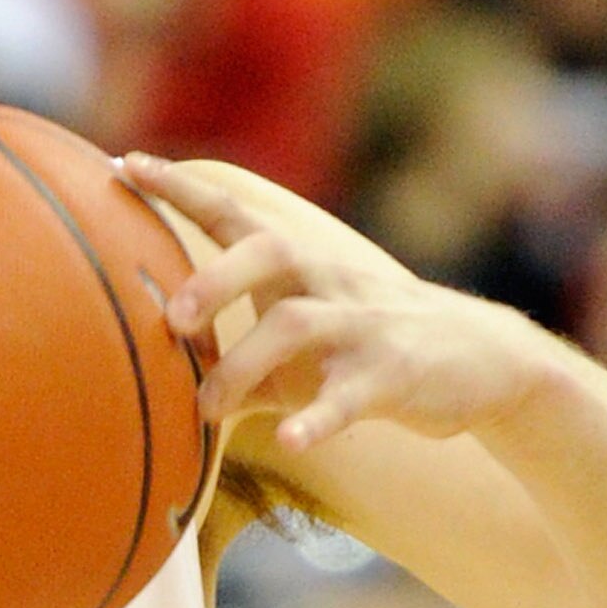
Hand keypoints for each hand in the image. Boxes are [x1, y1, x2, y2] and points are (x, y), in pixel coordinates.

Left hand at [121, 153, 560, 460]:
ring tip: (206, 409)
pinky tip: (292, 443)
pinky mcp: (394, 374)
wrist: (481, 362)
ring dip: (245, 365)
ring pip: (299, 324)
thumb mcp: (297, 352)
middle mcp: (327, 281)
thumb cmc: (362, 353)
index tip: (125, 164)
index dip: (180, 189)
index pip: (232, 214)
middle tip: (173, 318)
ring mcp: (362, 326)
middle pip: (270, 251)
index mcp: (297, 267)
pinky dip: (320, 419)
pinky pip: (352, 395)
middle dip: (216, 279)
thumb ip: (232, 366)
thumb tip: (159, 396)